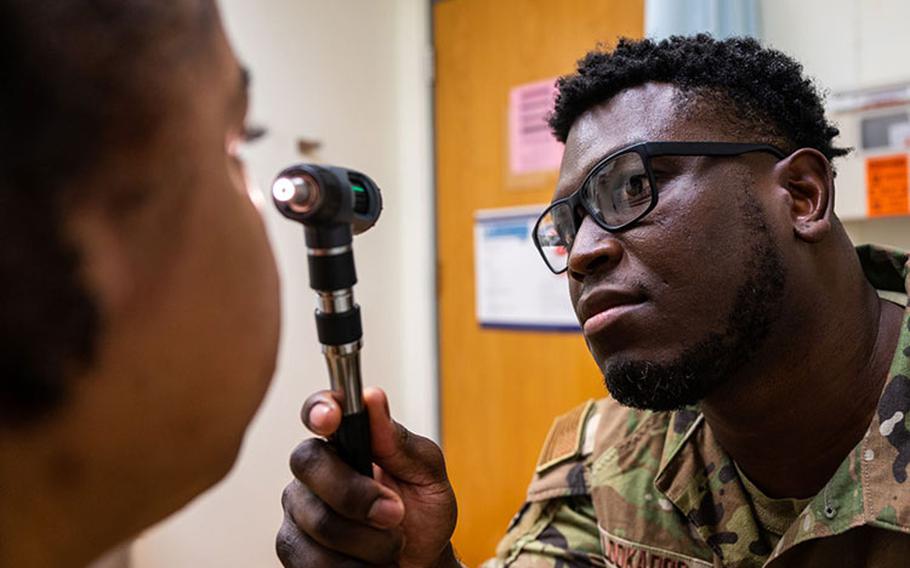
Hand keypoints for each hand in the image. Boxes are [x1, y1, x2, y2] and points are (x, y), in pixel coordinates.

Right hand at [276, 387, 458, 566]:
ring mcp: (299, 511)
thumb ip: (399, 441)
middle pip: (310, 465)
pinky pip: (312, 561)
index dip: (320, 408)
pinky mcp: (294, 551)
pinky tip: (371, 564)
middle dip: (358, 494)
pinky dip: (354, 567)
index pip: (320, 410)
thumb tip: (372, 398)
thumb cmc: (423, 514)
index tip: (332, 418)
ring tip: (392, 545)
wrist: (423, 563)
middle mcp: (315, 471)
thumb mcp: (427, 476)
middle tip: (395, 513)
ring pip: (318, 521)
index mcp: (346, 441)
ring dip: (368, 541)